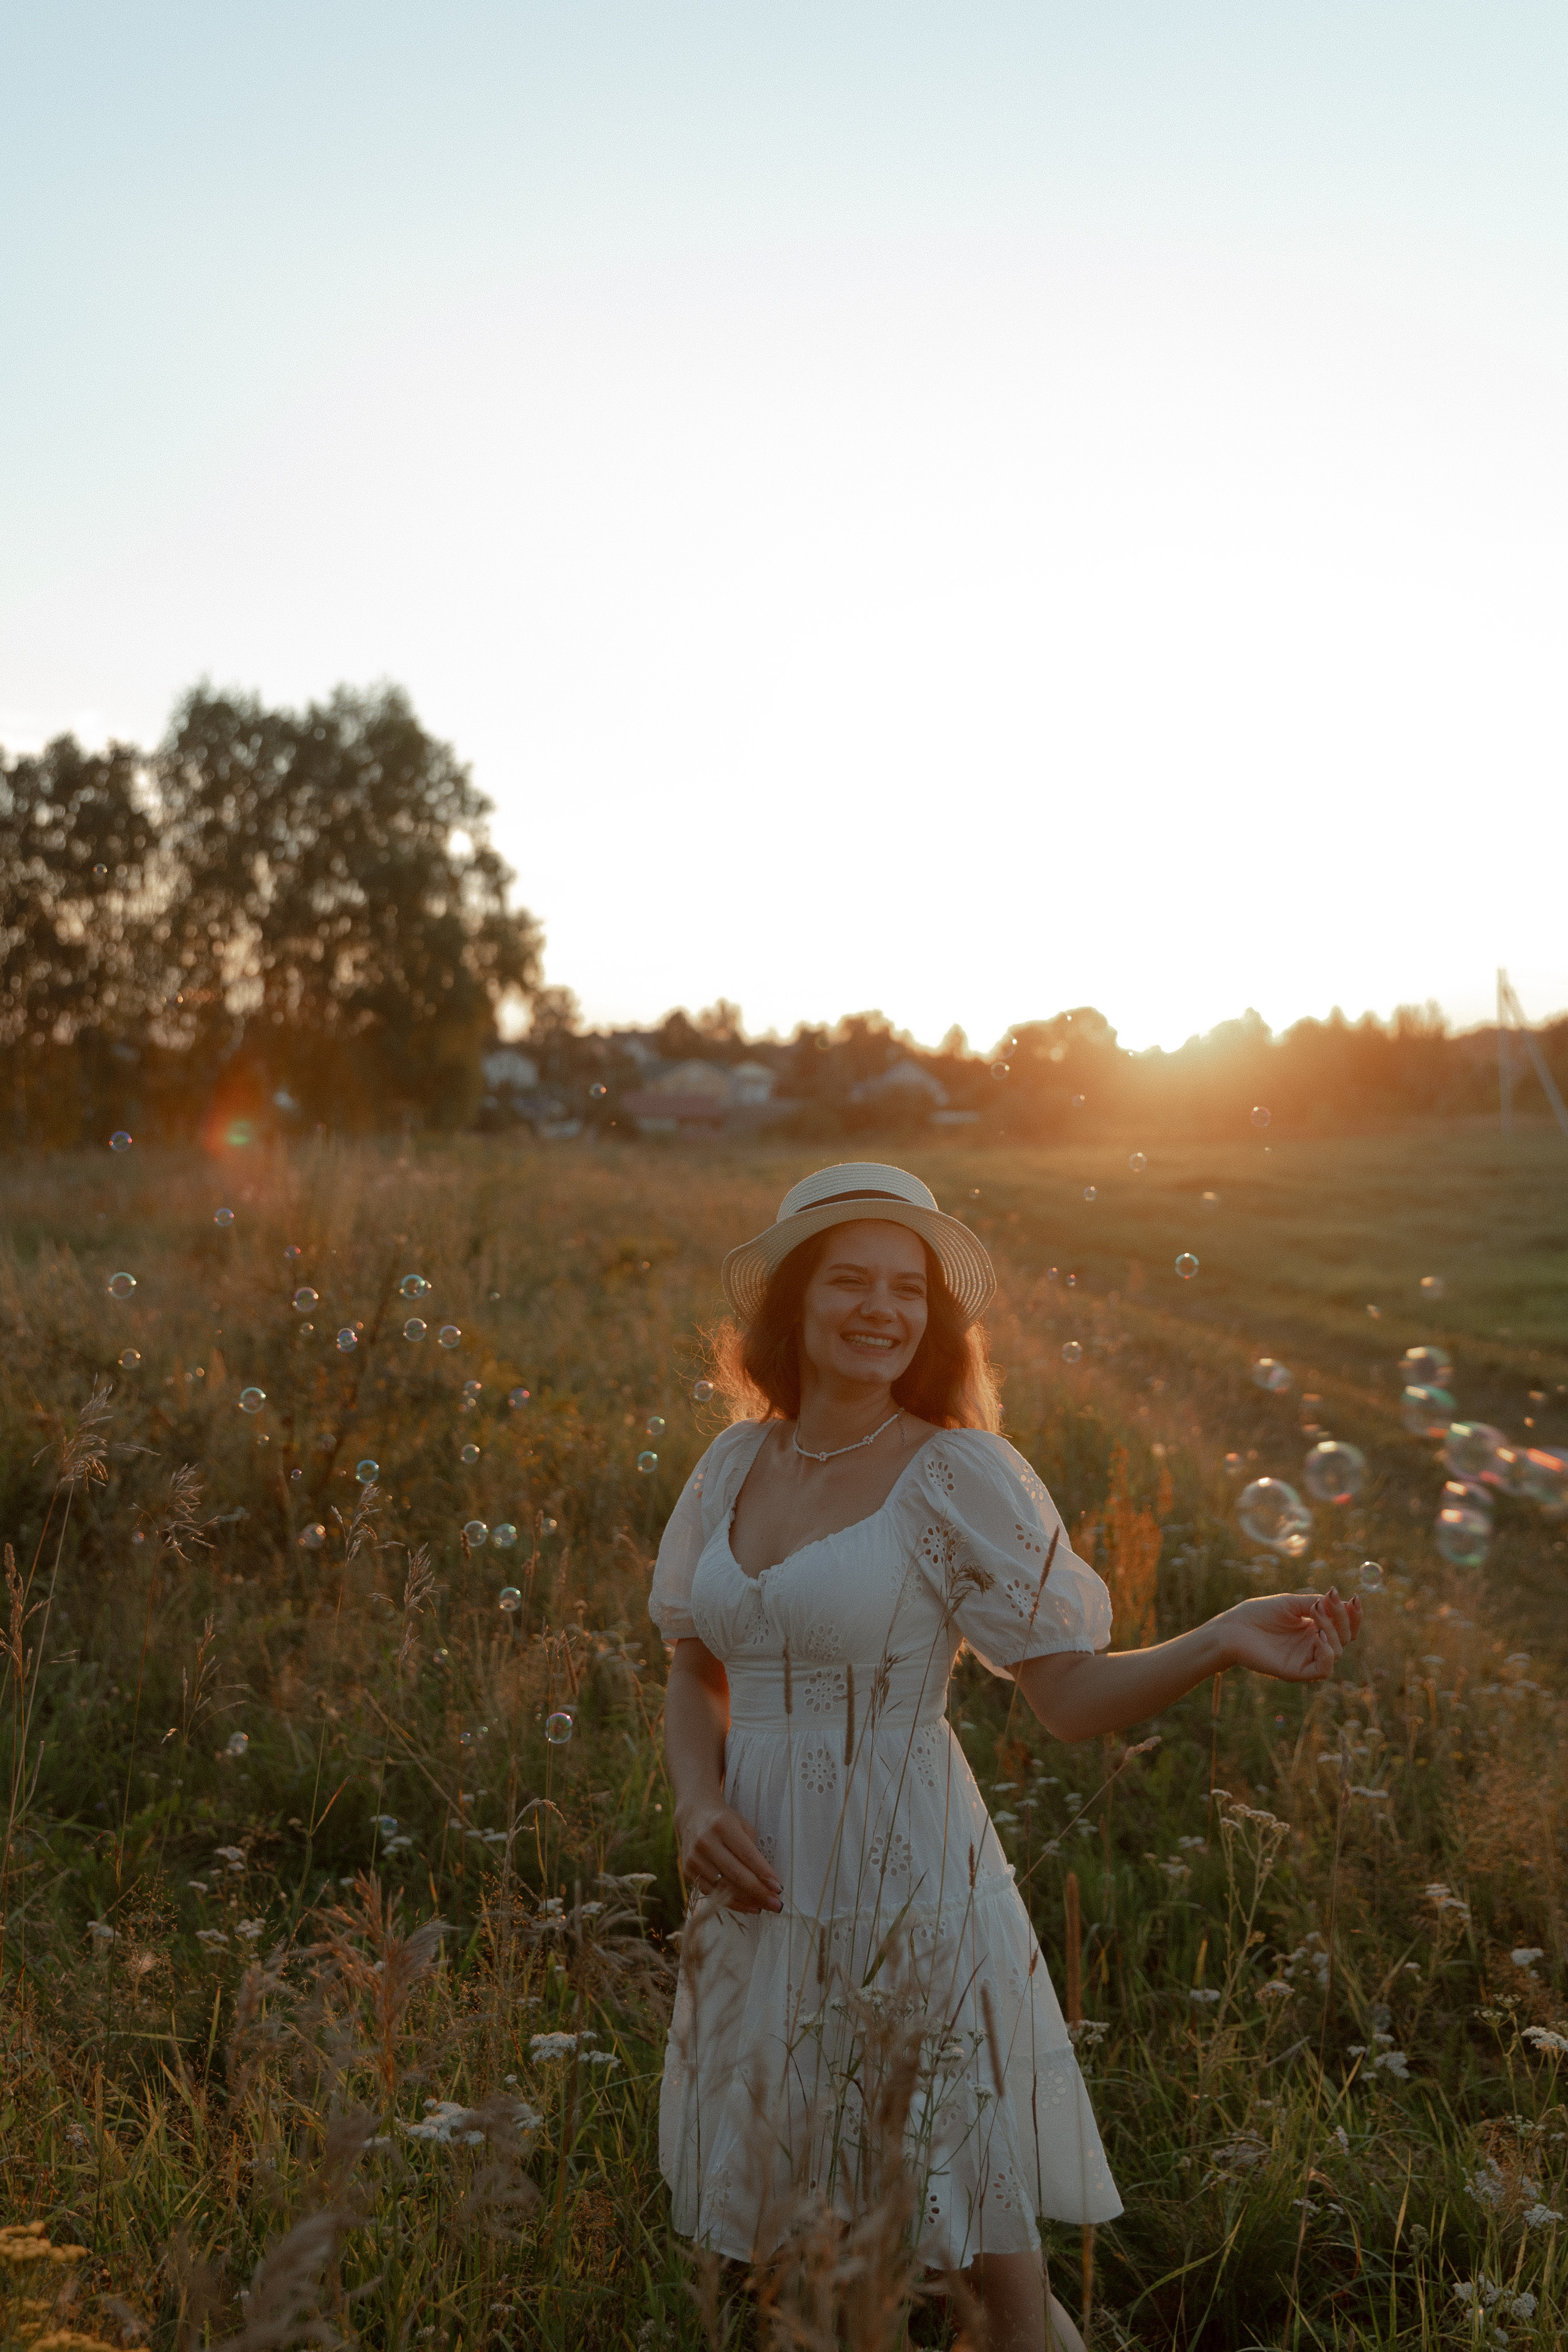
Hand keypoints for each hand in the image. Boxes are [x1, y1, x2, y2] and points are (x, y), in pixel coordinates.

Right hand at [677, 1799, 782, 1914]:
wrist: (693, 1816)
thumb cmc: (724, 1821)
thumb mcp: (741, 1825)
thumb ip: (753, 1850)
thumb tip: (766, 1881)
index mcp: (722, 1826)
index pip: (747, 1854)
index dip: (764, 1873)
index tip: (778, 1886)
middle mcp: (706, 1842)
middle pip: (736, 1874)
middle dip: (759, 1892)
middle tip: (776, 1904)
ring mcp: (694, 1858)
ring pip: (724, 1888)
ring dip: (748, 1900)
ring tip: (764, 1906)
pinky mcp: (687, 1872)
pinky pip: (712, 1894)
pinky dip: (732, 1902)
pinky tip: (747, 1905)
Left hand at [1217, 1588, 1361, 1682]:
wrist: (1232, 1629)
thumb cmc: (1257, 1613)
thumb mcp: (1291, 1603)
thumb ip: (1318, 1603)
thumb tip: (1343, 1601)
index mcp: (1314, 1628)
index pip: (1345, 1626)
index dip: (1354, 1615)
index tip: (1355, 1598)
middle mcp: (1313, 1645)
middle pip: (1346, 1638)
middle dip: (1342, 1618)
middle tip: (1323, 1603)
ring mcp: (1306, 1659)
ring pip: (1338, 1652)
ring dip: (1333, 1632)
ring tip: (1316, 1616)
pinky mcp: (1297, 1672)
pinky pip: (1323, 1669)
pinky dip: (1327, 1653)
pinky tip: (1317, 1636)